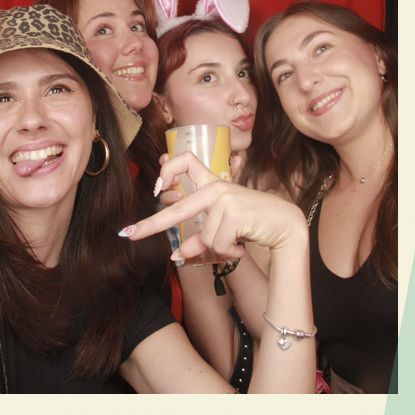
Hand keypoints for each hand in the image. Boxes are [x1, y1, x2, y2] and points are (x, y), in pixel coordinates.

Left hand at [125, 155, 308, 263]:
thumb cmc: (253, 224)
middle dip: (151, 224)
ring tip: (236, 243)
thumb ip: (199, 237)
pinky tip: (241, 246)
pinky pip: (217, 244)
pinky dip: (228, 252)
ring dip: (219, 249)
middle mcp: (216, 187)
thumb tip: (176, 254)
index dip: (167, 171)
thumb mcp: (222, 230)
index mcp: (212, 184)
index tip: (156, 189)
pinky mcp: (234, 212)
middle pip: (178, 208)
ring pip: (204, 237)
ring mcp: (225, 198)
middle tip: (128, 234)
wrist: (285, 227)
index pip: (185, 161)